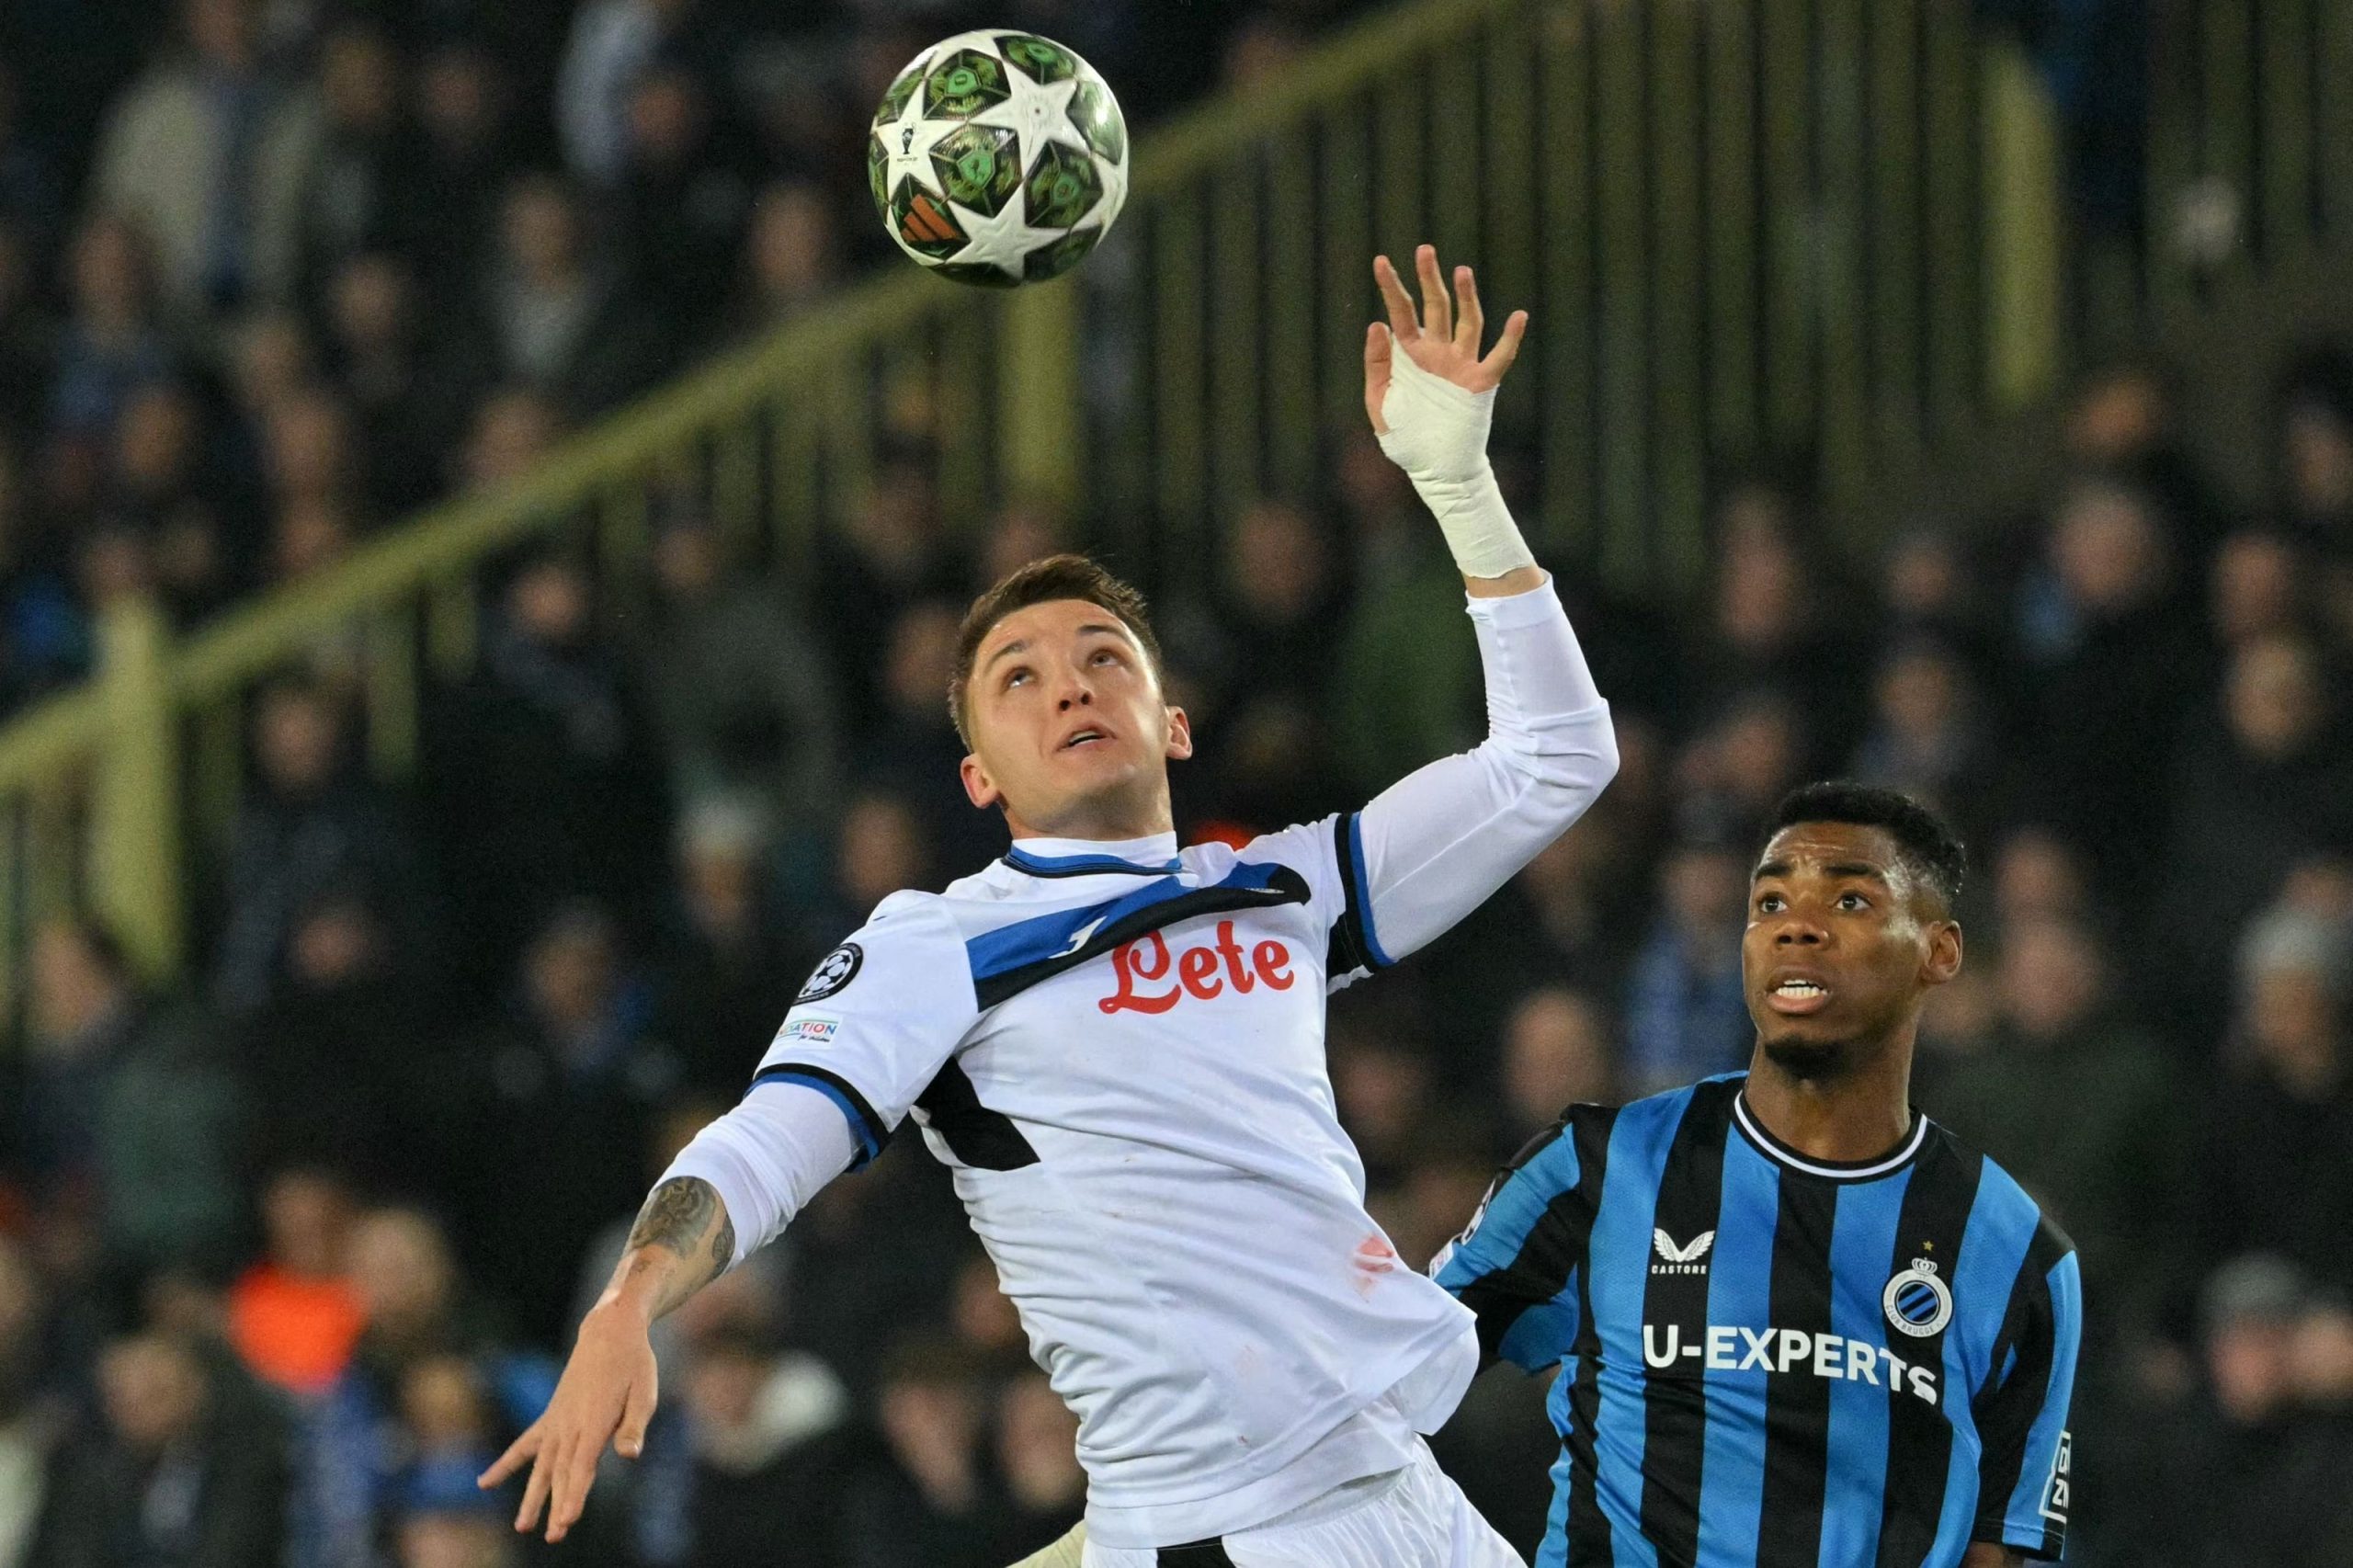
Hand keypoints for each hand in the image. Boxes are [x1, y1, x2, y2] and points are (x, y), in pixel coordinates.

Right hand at [477, 1298, 659, 1542]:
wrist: (609, 1331)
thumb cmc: (634, 1364)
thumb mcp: (645, 1392)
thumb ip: (633, 1426)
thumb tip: (630, 1455)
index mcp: (594, 1422)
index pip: (583, 1466)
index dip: (574, 1495)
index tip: (566, 1521)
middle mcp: (571, 1425)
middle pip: (562, 1472)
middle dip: (557, 1505)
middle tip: (553, 1536)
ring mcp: (557, 1422)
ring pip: (542, 1465)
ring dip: (533, 1496)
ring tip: (522, 1527)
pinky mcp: (551, 1416)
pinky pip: (525, 1444)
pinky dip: (506, 1464)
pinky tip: (484, 1483)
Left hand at [1364, 244, 1528, 433]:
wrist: (1434, 469)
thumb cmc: (1406, 437)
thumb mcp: (1380, 402)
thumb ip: (1377, 364)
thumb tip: (1377, 324)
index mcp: (1410, 355)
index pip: (1401, 313)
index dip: (1391, 287)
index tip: (1380, 261)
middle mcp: (1437, 353)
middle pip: (1436, 307)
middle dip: (1430, 279)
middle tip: (1424, 250)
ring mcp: (1461, 366)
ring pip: (1466, 322)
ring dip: (1466, 297)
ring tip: (1461, 271)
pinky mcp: (1480, 383)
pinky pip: (1499, 357)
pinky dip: (1509, 338)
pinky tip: (1518, 316)